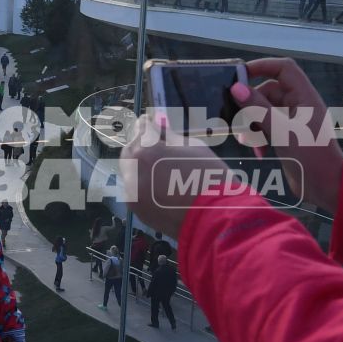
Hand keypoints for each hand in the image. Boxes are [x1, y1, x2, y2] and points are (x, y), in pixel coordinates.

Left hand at [121, 115, 234, 239]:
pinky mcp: (136, 210)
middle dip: (140, 145)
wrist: (213, 218)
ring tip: (162, 169)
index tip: (155, 124)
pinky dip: (144, 184)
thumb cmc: (209, 177)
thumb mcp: (193, 147)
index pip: (141, 128)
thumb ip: (170, 135)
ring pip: (130, 172)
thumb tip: (158, 123)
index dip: (149, 124)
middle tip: (157, 146)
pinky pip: (135, 190)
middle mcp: (132, 171)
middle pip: (129, 150)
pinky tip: (161, 186)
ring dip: (141, 166)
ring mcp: (132, 193)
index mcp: (146, 150)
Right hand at [241, 57, 342, 214]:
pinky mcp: (287, 136)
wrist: (327, 187)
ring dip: (253, 124)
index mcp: (304, 97)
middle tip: (237, 118)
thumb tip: (236, 88)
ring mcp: (293, 121)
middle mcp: (299, 105)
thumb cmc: (311, 156)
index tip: (240, 74)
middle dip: (252, 105)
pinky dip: (259, 136)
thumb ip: (258, 109)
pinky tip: (258, 151)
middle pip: (268, 91)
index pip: (283, 69)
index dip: (262, 66)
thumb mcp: (281, 131)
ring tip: (248, 141)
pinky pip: (267, 127)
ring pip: (264, 111)